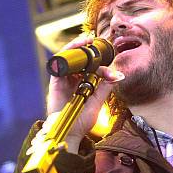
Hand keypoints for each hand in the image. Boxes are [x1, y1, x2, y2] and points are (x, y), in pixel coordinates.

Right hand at [46, 33, 124, 150]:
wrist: (70, 132)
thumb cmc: (82, 119)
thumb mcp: (98, 100)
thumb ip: (106, 86)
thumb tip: (118, 74)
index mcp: (82, 83)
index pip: (91, 67)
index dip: (100, 63)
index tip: (110, 63)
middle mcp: (72, 80)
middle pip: (77, 58)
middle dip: (84, 47)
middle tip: (93, 40)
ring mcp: (63, 80)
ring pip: (67, 58)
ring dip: (75, 47)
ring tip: (85, 41)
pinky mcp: (54, 82)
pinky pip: (59, 64)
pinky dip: (66, 55)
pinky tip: (75, 50)